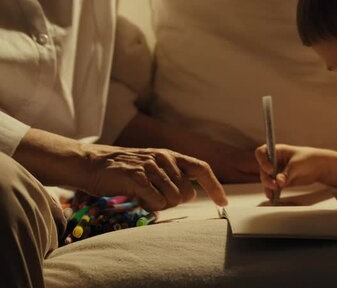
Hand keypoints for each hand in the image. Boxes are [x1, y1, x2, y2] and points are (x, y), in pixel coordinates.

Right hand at [81, 144, 226, 210]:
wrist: (89, 164)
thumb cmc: (122, 170)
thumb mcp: (152, 167)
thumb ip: (172, 178)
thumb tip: (191, 194)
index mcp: (171, 155)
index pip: (202, 168)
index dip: (215, 186)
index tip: (223, 201)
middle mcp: (164, 158)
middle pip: (188, 192)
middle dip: (176, 202)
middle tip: (156, 197)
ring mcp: (150, 166)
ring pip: (173, 199)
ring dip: (159, 204)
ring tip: (143, 195)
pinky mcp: (137, 177)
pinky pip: (156, 202)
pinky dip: (149, 206)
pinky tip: (137, 198)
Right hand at [254, 144, 326, 200]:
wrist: (319, 167)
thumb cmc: (309, 158)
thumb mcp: (297, 164)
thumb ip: (287, 173)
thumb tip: (279, 182)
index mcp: (277, 151)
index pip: (261, 152)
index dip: (262, 161)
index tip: (270, 169)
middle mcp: (274, 161)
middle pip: (263, 169)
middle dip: (267, 178)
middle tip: (275, 185)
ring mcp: (277, 171)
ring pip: (266, 179)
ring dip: (268, 186)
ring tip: (274, 193)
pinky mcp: (281, 181)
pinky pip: (273, 187)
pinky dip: (272, 192)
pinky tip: (274, 197)